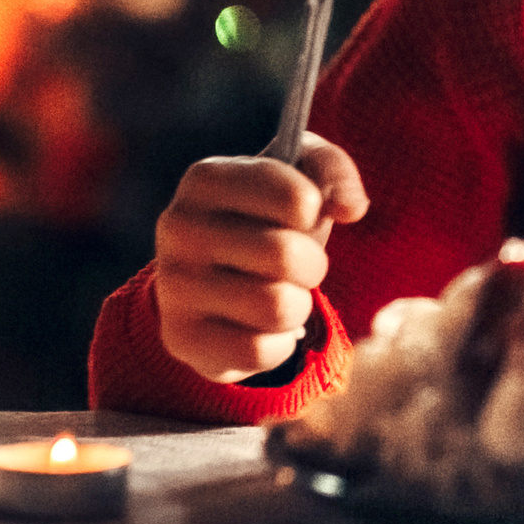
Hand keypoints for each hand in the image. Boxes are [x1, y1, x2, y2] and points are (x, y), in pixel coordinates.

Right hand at [154, 134, 367, 383]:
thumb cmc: (267, 217)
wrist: (212, 276)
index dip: (315, 214)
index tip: (298, 214)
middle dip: (311, 265)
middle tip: (294, 264)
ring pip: (278, 308)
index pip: (299, 200)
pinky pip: (259, 352)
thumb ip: (334, 171)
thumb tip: (351, 208)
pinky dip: (277, 344)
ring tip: (276, 293)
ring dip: (297, 306)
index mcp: (206, 178)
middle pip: (288, 257)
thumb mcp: (301, 175)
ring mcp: (173, 285)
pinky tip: (257, 326)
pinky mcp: (180, 337)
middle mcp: (178, 227)